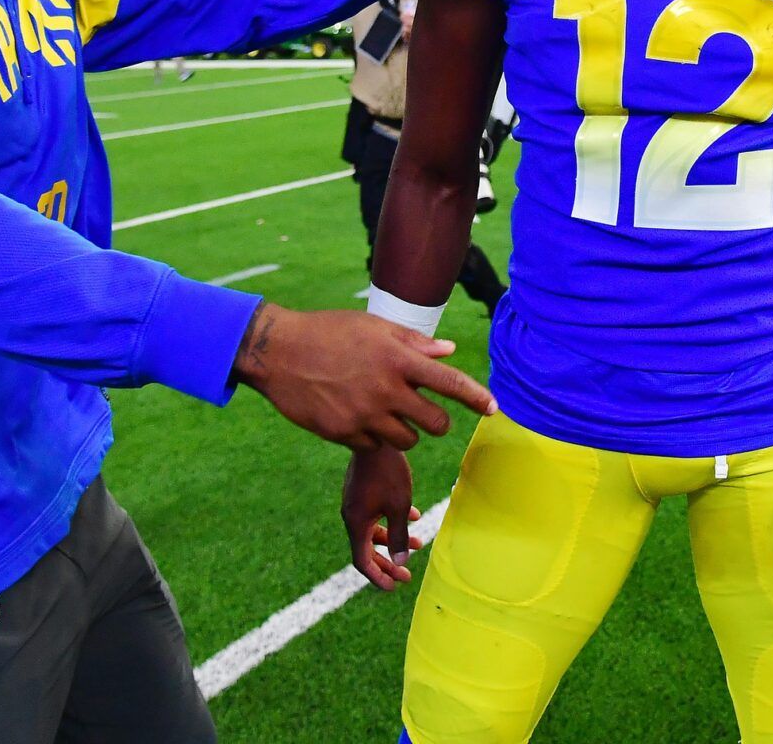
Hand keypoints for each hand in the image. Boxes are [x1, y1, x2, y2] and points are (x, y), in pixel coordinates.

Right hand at [232, 302, 494, 450]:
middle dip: (436, 422)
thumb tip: (448, 351)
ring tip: (388, 413)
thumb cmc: (330, 332)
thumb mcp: (374, 327)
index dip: (477, 398)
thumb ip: (413, 343)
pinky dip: (374, 437)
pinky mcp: (344, 433)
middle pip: (435, 424)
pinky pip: (375, 446)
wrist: (279, 352)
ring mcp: (365, 415)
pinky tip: (359, 418)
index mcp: (398, 359)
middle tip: (425, 413)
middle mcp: (386, 389)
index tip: (494, 409)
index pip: (451, 383)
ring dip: (406, 432)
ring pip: (407, 441)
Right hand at [343, 446, 421, 589]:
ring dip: (394, 540)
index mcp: (356, 523)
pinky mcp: (361, 491)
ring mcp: (355, 503)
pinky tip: (415, 515)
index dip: (378, 577)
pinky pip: (376, 514)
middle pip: (367, 549)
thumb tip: (400, 563)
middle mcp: (351, 516)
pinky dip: (393, 520)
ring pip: (374, 531)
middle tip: (406, 576)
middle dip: (388, 564)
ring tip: (419, 544)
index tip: (395, 586)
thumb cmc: (389, 473)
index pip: (362, 561)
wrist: (376, 440)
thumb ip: (399, 536)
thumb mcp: (399, 506)